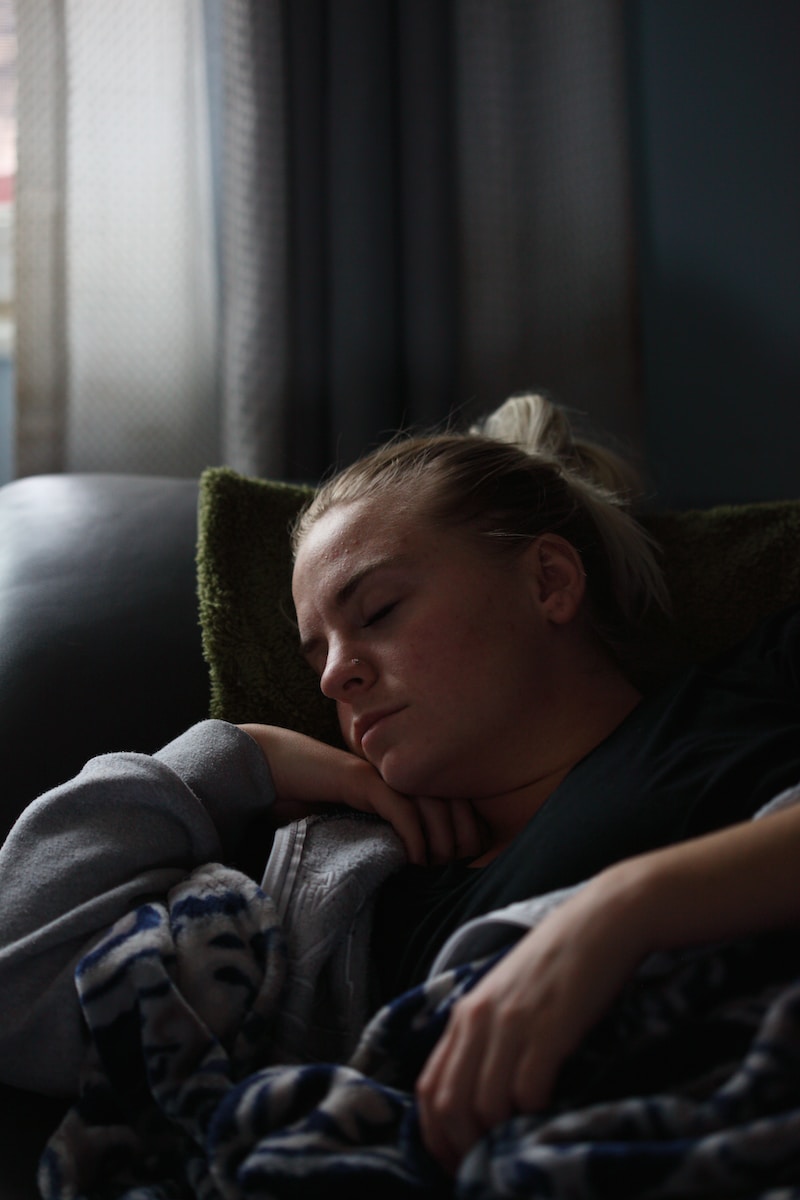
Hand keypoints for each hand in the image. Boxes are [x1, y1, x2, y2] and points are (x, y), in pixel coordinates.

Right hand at [239, 723, 485, 865]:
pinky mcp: (360, 780)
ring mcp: (380, 774)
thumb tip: (406, 867)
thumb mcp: (351, 820)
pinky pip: (398, 807)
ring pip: (431, 803)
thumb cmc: (307, 796)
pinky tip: (415, 859)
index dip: (465, 828)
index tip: (464, 861)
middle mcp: (396, 772)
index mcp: (400, 780)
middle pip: (451, 799)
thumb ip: (378, 832)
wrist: (269, 767)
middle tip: (457, 868)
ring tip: (437, 868)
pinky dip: (413, 834)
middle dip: (462, 836)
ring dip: (441, 840)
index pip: (451, 799)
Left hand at [416, 864, 649, 1171]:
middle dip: (462, 1147)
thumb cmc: (560, 962)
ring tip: (516, 1148)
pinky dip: (533, 1115)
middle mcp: (479, 1019)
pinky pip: (527, 1091)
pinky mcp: (548, 1028)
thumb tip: (479, 1093)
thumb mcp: (508, 995)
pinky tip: (547, 1115)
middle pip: (449, 1104)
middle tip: (483, 1168)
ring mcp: (512, 1023)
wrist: (602, 921)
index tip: (454, 1161)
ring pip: (484, 1105)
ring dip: (498, 1137)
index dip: (435, 1136)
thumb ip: (488, 1034)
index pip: (428, 1087)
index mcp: (465, 1014)